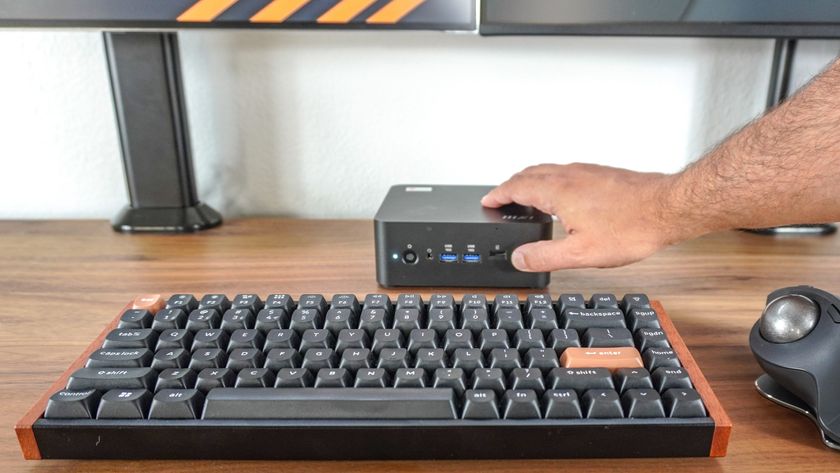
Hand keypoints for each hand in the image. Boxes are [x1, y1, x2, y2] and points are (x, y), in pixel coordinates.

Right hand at [481, 163, 686, 271]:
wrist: (668, 208)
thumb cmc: (631, 227)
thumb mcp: (580, 253)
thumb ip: (544, 256)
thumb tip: (518, 258)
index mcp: (558, 191)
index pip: (516, 187)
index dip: (498, 195)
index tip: (487, 201)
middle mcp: (570, 175)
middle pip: (529, 173)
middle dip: (510, 185)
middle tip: (501, 197)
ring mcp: (587, 171)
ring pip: (548, 169)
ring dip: (530, 180)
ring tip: (525, 195)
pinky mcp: (602, 173)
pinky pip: (566, 171)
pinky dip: (551, 179)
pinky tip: (562, 194)